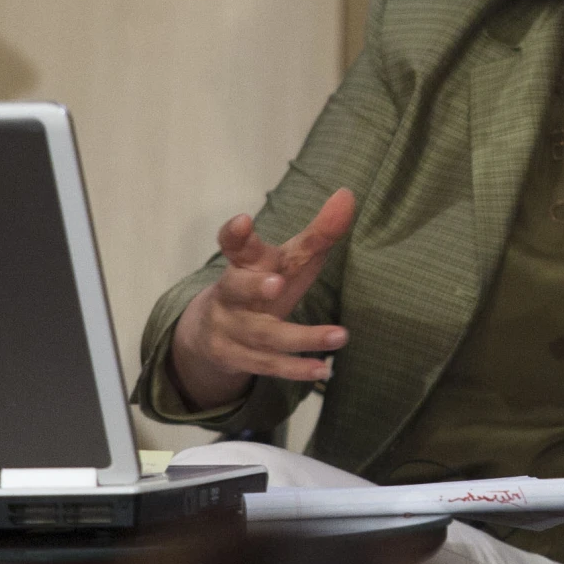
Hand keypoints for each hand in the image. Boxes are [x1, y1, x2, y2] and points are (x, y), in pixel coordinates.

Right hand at [167, 189, 355, 409]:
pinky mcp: (236, 358)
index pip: (234, 244)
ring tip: (340, 335)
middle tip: (277, 282)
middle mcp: (230, 293)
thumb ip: (319, 232)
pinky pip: (267, 365)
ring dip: (302, 337)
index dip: (236, 233)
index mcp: (243, 262)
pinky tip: (323, 369)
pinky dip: (295, 368)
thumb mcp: (289, 258)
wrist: (215, 330)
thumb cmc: (264, 282)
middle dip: (254, 287)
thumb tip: (348, 195)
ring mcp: (230, 328)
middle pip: (236, 288)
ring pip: (263, 334)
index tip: (244, 220)